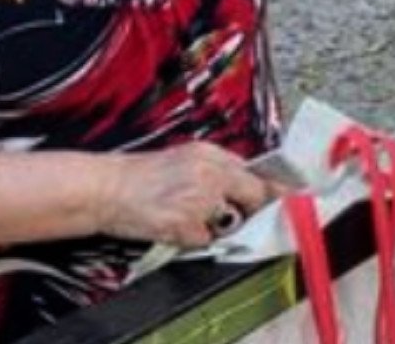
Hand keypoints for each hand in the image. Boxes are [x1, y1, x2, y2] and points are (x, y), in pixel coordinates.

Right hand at [94, 143, 276, 248]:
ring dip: (215, 226)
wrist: (106, 188)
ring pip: (229, 222)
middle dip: (252, 210)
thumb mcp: (185, 159)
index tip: (288, 198)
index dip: (273, 190)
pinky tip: (173, 227)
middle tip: (234, 215)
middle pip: (256, 196)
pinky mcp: (186, 224)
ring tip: (184, 214)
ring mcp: (200, 199)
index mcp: (212, 154)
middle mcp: (211, 173)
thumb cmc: (141, 176)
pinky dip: (193, 240)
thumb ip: (218, 170)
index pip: (258, 173)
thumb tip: (250, 184)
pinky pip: (204, 241)